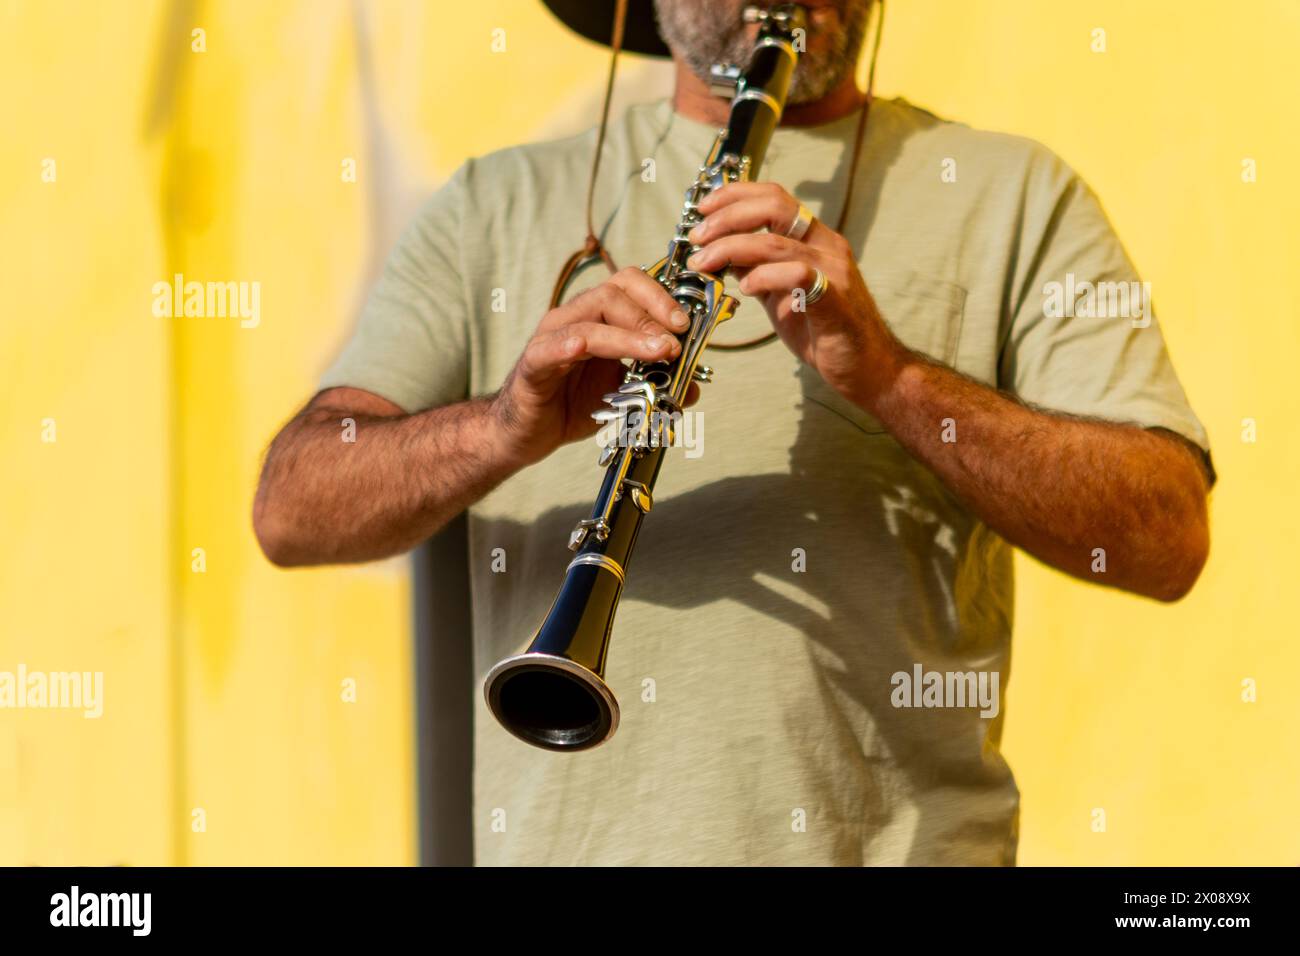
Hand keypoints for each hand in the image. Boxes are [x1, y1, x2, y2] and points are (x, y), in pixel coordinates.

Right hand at [490, 267, 695, 467]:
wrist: (528, 432)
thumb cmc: (573, 404)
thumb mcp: (624, 393)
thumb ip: (656, 383)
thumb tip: (692, 386)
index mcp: (597, 317)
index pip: (629, 284)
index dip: (660, 297)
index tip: (686, 324)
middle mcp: (573, 318)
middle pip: (612, 293)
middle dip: (652, 315)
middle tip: (677, 342)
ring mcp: (550, 338)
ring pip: (590, 319)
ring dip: (630, 334)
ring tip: (659, 351)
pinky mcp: (533, 364)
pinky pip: (551, 348)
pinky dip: (569, 344)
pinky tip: (583, 348)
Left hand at [685, 181, 906, 408]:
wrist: (866, 367)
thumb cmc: (825, 332)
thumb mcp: (781, 295)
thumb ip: (756, 271)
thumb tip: (723, 253)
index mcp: (815, 239)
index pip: (774, 197)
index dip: (735, 195)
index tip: (703, 208)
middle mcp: (827, 246)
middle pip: (774, 207)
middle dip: (727, 217)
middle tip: (698, 237)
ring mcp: (834, 270)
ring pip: (776, 242)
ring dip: (731, 248)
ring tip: (705, 263)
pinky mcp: (836, 300)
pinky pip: (797, 275)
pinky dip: (763, 277)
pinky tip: (744, 289)